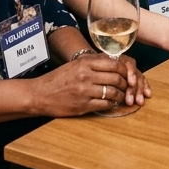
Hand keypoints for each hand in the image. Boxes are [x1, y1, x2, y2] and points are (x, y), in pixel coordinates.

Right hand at [31, 52, 148, 116]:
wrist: (39, 94)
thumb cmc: (57, 78)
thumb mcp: (74, 64)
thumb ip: (93, 62)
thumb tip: (114, 62)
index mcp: (85, 63)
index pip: (114, 64)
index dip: (125, 70)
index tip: (128, 73)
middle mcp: (86, 75)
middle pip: (116, 78)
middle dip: (126, 83)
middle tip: (129, 86)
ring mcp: (84, 91)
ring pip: (112, 92)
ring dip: (121, 95)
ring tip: (123, 95)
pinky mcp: (82, 106)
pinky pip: (104, 105)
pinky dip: (112, 104)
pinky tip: (112, 103)